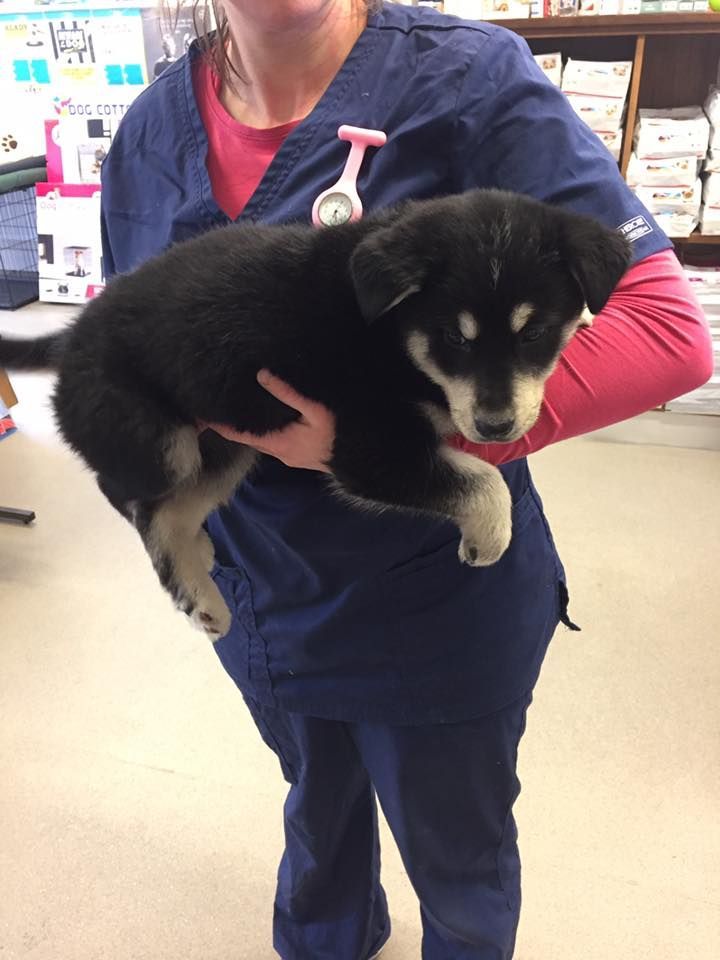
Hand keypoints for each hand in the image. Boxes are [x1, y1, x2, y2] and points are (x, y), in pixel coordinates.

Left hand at [201, 370, 334, 472]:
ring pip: (258, 440)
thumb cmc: (339, 434)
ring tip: (231, 409)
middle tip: (211, 408)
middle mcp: (278, 452)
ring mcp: (286, 455)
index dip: (219, 425)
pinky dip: (260, 430)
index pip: (239, 435)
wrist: (361, 458)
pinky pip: (270, 441)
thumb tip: (262, 375)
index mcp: (278, 443)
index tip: (199, 416)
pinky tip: (259, 418)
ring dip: (245, 428)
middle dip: (229, 425)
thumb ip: (289, 393)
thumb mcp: (315, 411)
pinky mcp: (295, 454)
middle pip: (245, 438)